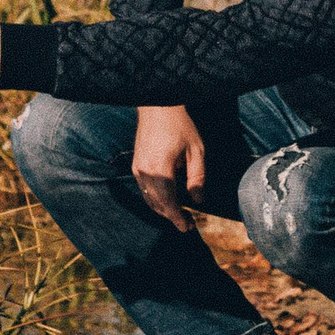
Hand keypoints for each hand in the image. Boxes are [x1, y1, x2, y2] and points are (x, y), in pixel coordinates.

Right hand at [133, 104, 208, 231]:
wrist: (157, 107)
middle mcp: (145, 172)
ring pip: (149, 199)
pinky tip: (169, 200)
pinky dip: (156, 199)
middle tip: (188, 224)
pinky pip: (145, 190)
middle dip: (172, 217)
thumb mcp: (196, 151)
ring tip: (181, 214)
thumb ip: (197, 177)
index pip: (168, 203)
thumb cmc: (179, 126)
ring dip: (164, 210)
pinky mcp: (136, 165)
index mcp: (160, 170)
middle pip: (157, 204)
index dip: (177, 218)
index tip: (188, 228)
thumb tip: (199, 201)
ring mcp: (138, 169)